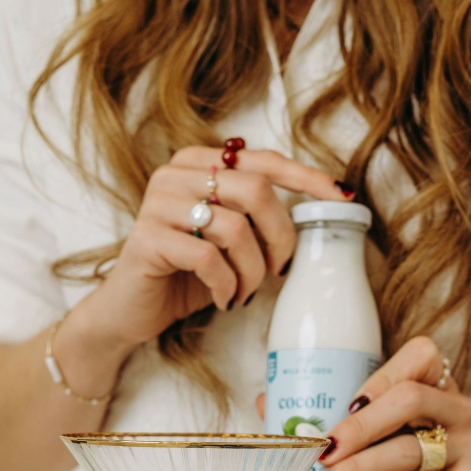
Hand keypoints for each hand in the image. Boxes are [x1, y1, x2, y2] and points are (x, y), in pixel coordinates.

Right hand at [66, 147, 351, 356]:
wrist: (130, 310)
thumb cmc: (184, 275)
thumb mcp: (227, 242)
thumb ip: (256, 220)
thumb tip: (314, 216)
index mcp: (199, 164)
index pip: (263, 160)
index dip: (306, 178)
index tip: (341, 197)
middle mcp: (176, 174)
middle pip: (255, 191)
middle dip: (280, 238)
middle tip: (279, 270)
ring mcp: (158, 203)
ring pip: (235, 228)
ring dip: (252, 271)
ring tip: (244, 292)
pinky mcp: (148, 238)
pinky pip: (208, 259)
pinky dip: (226, 286)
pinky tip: (224, 299)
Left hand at [310, 337, 470, 470]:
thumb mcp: (380, 452)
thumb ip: (339, 429)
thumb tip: (269, 405)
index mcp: (441, 391)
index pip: (420, 357)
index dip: (379, 376)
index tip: (342, 405)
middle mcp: (461, 413)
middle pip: (409, 400)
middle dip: (358, 425)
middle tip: (321, 450)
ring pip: (409, 450)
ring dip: (357, 470)